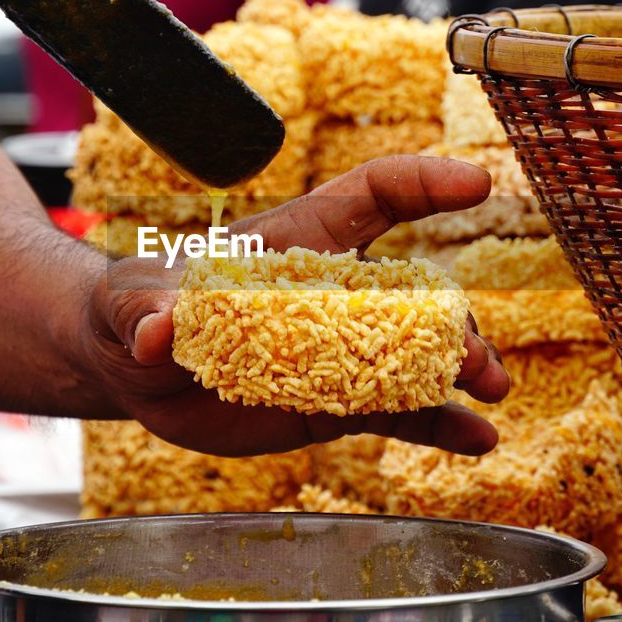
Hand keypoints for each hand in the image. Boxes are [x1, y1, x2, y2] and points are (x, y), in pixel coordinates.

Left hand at [81, 156, 511, 457]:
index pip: (369, 197)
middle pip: (411, 291)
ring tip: (489, 392)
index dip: (423, 184)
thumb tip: (159, 332)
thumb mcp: (132, 302)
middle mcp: (334, 294)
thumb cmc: (138, 308)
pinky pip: (398, 411)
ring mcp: (341, 352)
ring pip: (417, 354)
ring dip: (459, 369)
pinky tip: (478, 438)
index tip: (477, 185)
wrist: (137, 375)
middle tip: (470, 357)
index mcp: (298, 244)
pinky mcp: (336, 404)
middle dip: (451, 318)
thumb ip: (145, 310)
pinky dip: (439, 423)